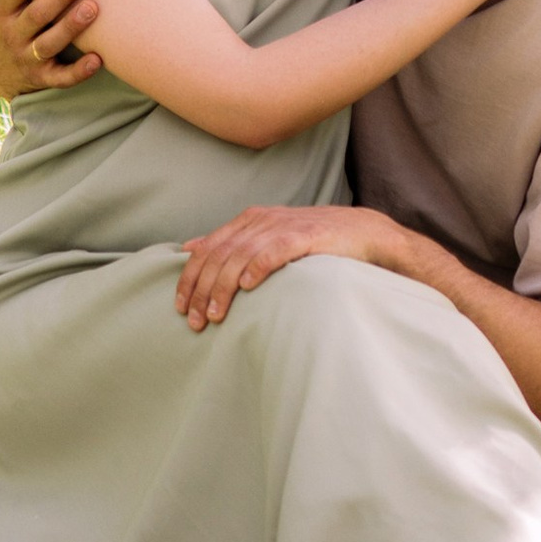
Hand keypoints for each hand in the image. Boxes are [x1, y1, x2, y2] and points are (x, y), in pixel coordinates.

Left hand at [175, 201, 406, 326]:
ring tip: (216, 314)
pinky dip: (259, 266)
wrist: (361, 232)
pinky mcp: (306, 236)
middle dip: (202, 289)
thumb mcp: (266, 236)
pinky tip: (248, 287)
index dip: (189, 278)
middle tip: (194, 321)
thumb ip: (230, 241)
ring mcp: (283, 226)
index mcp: (248, 220)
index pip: (207, 248)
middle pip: (219, 255)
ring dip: (224, 287)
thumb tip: (189, 247)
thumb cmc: (312, 241)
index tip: (180, 307)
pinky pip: (276, 250)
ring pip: (241, 255)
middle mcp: (261, 220)